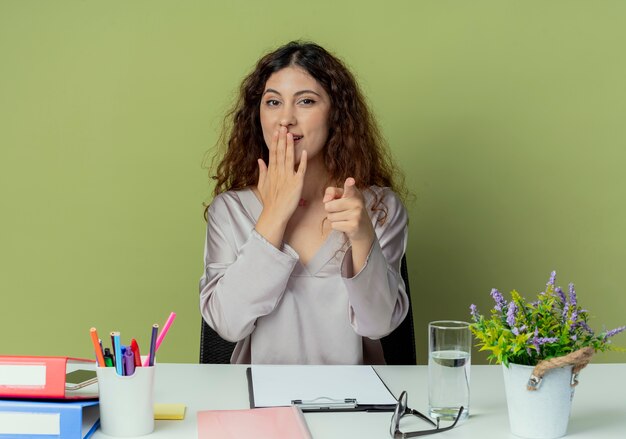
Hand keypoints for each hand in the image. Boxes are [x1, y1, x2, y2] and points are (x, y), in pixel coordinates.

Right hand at [255, 127, 306, 246]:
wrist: (275, 214)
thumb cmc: (269, 202)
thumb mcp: (262, 185)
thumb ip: (262, 171)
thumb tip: (260, 160)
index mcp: (271, 172)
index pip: (273, 153)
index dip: (275, 141)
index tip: (277, 131)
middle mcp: (278, 173)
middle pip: (280, 153)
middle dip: (282, 139)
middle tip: (284, 127)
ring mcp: (287, 177)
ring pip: (288, 158)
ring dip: (290, 146)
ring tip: (291, 135)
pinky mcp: (296, 183)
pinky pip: (300, 170)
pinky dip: (302, 161)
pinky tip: (303, 152)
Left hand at [323, 178, 373, 244]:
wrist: (364, 229)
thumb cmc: (349, 210)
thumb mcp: (342, 197)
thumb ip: (331, 192)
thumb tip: (326, 200)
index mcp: (353, 193)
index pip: (350, 187)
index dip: (349, 184)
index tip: (350, 181)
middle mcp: (357, 202)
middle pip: (328, 206)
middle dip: (330, 210)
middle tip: (340, 211)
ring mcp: (356, 214)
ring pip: (330, 217)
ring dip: (334, 219)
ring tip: (344, 218)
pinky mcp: (353, 226)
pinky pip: (334, 225)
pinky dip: (337, 226)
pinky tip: (346, 225)